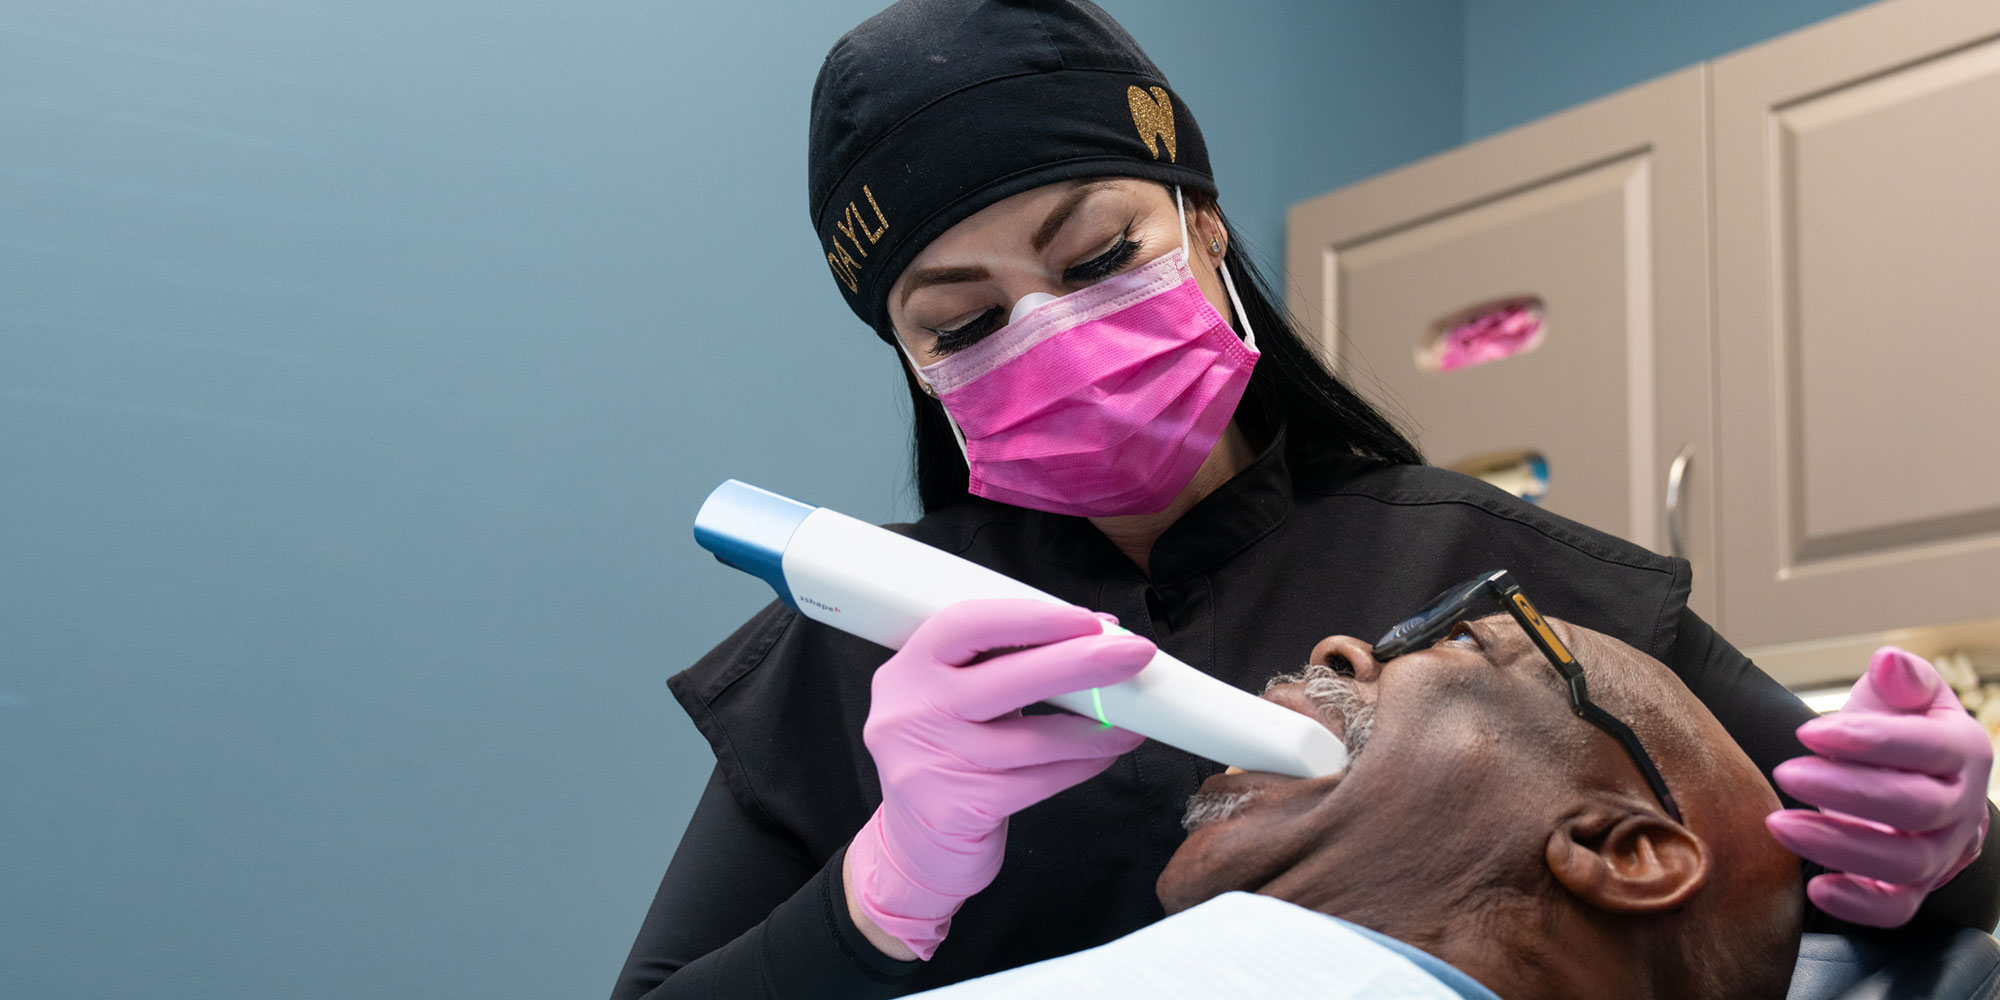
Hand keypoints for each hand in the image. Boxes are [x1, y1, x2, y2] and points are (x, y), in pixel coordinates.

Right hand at [844, 599, 1152, 959]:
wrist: (916, 846)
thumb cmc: (951, 754)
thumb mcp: (958, 699)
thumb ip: (1011, 663)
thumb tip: (1098, 632)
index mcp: (909, 668)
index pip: (966, 624)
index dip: (1031, 618)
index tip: (1089, 620)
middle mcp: (909, 712)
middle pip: (1005, 679)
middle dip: (1080, 663)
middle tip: (1134, 654)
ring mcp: (927, 764)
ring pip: (1031, 739)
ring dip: (1093, 727)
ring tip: (1131, 720)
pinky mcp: (954, 810)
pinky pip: (1036, 781)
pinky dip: (1080, 764)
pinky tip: (1104, 753)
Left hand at [1765, 647, 1991, 926]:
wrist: (1902, 774)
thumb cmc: (1895, 727)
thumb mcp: (1898, 694)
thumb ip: (1900, 678)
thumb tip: (1888, 662)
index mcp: (1963, 750)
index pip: (1929, 748)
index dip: (1871, 741)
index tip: (1809, 732)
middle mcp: (1963, 806)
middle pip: (1916, 809)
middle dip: (1846, 792)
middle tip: (1787, 772)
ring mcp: (1943, 852)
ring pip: (1906, 863)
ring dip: (1838, 846)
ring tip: (1779, 823)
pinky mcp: (1914, 887)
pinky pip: (1898, 910)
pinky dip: (1859, 907)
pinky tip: (1815, 887)